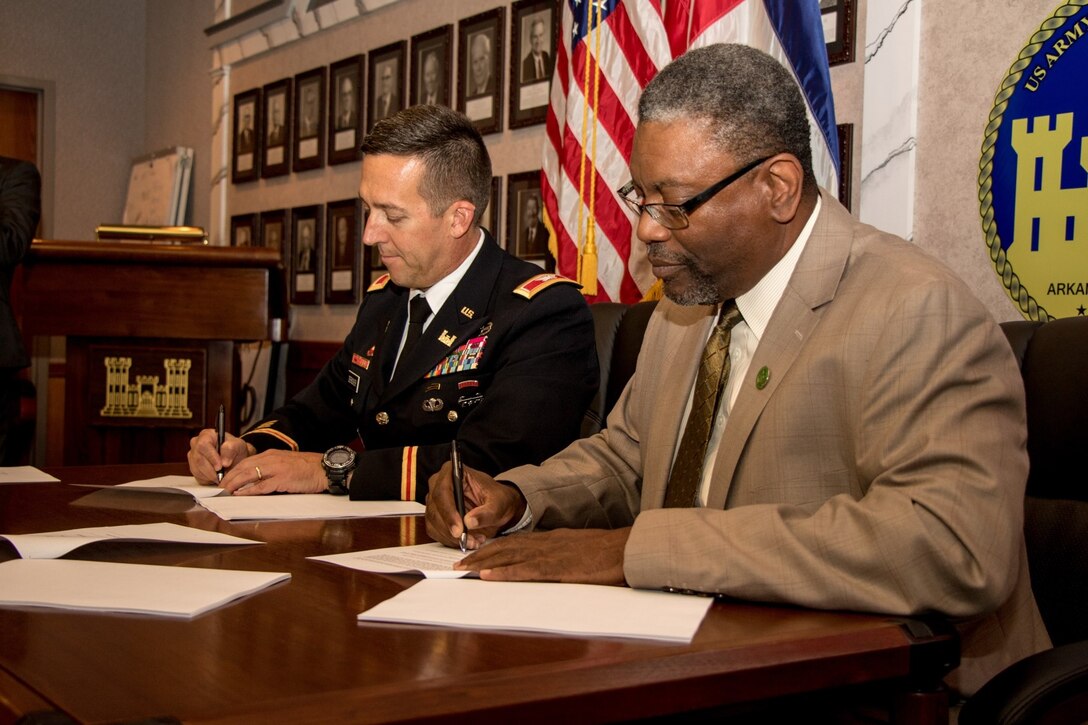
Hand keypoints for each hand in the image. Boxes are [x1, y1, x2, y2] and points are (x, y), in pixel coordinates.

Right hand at [187, 429, 254, 483]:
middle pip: (198, 459)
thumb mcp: (238, 445)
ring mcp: (193, 456)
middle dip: (211, 470)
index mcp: (206, 435)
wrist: (235, 458)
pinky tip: (216, 476)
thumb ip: (231, 449)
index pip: (203, 445)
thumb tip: (224, 462)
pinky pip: (197, 476)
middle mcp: (196, 444)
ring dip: (210, 476)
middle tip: (222, 475)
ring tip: (221, 476)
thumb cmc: (235, 449)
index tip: (220, 466)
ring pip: (197, 469)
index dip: (211, 457)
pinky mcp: (193, 467)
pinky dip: (208, 479)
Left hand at [219, 449, 326, 494]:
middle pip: (243, 467)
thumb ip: (272, 468)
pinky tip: (240, 494)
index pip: (246, 462)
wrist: (324, 468)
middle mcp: (271, 459)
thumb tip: (257, 479)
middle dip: (229, 477)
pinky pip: (261, 486)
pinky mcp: (282, 479)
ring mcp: (276, 468)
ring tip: (225, 491)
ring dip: (234, 484)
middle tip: (219, 487)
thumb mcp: (286, 464)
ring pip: (248, 475)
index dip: (233, 471)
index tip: (225, 480)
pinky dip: (248, 490)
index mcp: (271, 454)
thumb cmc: (308, 468)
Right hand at [425, 463, 525, 548]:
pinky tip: (468, 540)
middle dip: (451, 529)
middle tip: (469, 541)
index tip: (459, 529)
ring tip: (474, 541)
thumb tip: (469, 521)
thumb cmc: (497, 499)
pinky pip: (435, 532)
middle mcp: (438, 484)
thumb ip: (486, 513)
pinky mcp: (434, 516)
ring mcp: (434, 501)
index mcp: (452, 472)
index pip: (443, 491)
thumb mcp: (499, 504)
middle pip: (435, 509)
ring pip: (433, 523)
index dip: (449, 511)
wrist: (497, 508)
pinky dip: (450, 541)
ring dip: (452, 538)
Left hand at [456, 528, 630, 585]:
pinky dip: (503, 572)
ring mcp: (549, 554)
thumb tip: (549, 565)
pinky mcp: (556, 568)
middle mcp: (545, 543)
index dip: (491, 547)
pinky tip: (487, 576)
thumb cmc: (607, 553)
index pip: (514, 541)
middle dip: (479, 555)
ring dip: (483, 562)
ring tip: (463, 570)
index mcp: (551, 539)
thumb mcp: (579, 550)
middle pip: (504, 546)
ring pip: (508, 556)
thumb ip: (561, 555)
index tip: (474, 554)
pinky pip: (524, 570)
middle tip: (457, 565)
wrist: (626, 549)